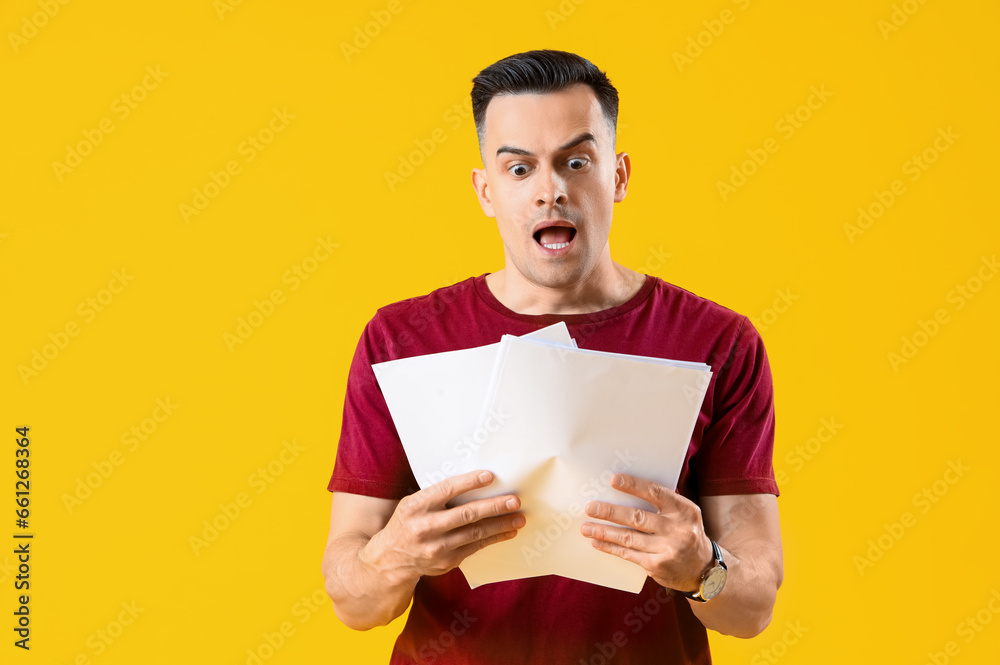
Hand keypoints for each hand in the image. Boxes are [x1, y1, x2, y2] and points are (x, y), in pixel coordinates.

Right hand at [361, 470, 525, 586]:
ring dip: (500, 525)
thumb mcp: (412, 505)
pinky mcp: (447, 562)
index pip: (446, 490)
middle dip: (494, 507)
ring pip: (475, 533)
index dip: (469, 482)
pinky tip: (507, 532)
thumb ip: (436, 496)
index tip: (489, 476)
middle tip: (514, 500)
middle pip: (466, 514)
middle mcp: (425, 527)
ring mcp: (437, 547)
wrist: (389, 560)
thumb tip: (473, 482)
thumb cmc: (406, 524)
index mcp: (415, 506)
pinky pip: (475, 548)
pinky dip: (494, 539)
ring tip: (519, 517)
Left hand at [580, 473, 712, 591]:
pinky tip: (597, 542)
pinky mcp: (657, 566)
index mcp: (684, 510)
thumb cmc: (685, 533)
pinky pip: (629, 554)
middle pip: (637, 517)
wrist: (703, 569)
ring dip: (604, 532)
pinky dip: (611, 548)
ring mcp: (667, 549)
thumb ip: (662, 502)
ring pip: (629, 538)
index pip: (656, 493)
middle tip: (590, 507)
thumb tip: (625, 488)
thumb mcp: (683, 515)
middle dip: (610, 512)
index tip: (614, 480)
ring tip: (586, 527)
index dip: (634, 486)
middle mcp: (677, 529)